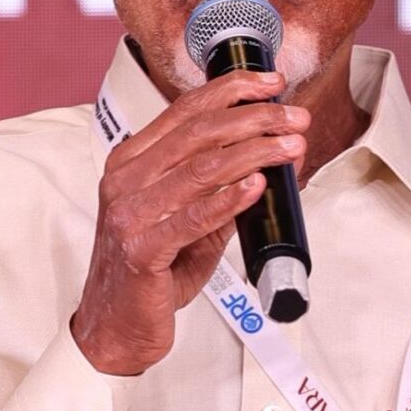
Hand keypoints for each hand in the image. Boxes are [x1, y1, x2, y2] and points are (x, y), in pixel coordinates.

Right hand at [71, 73, 308, 375]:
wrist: (116, 327)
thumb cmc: (150, 273)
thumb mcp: (188, 221)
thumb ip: (223, 190)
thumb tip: (273, 161)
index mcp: (131, 161)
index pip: (185, 110)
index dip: (232, 90)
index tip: (271, 83)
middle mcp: (125, 179)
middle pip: (199, 132)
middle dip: (255, 119)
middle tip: (294, 119)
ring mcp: (129, 213)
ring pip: (201, 168)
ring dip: (253, 153)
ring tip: (289, 147)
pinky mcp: (141, 249)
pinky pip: (192, 217)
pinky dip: (228, 199)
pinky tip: (257, 186)